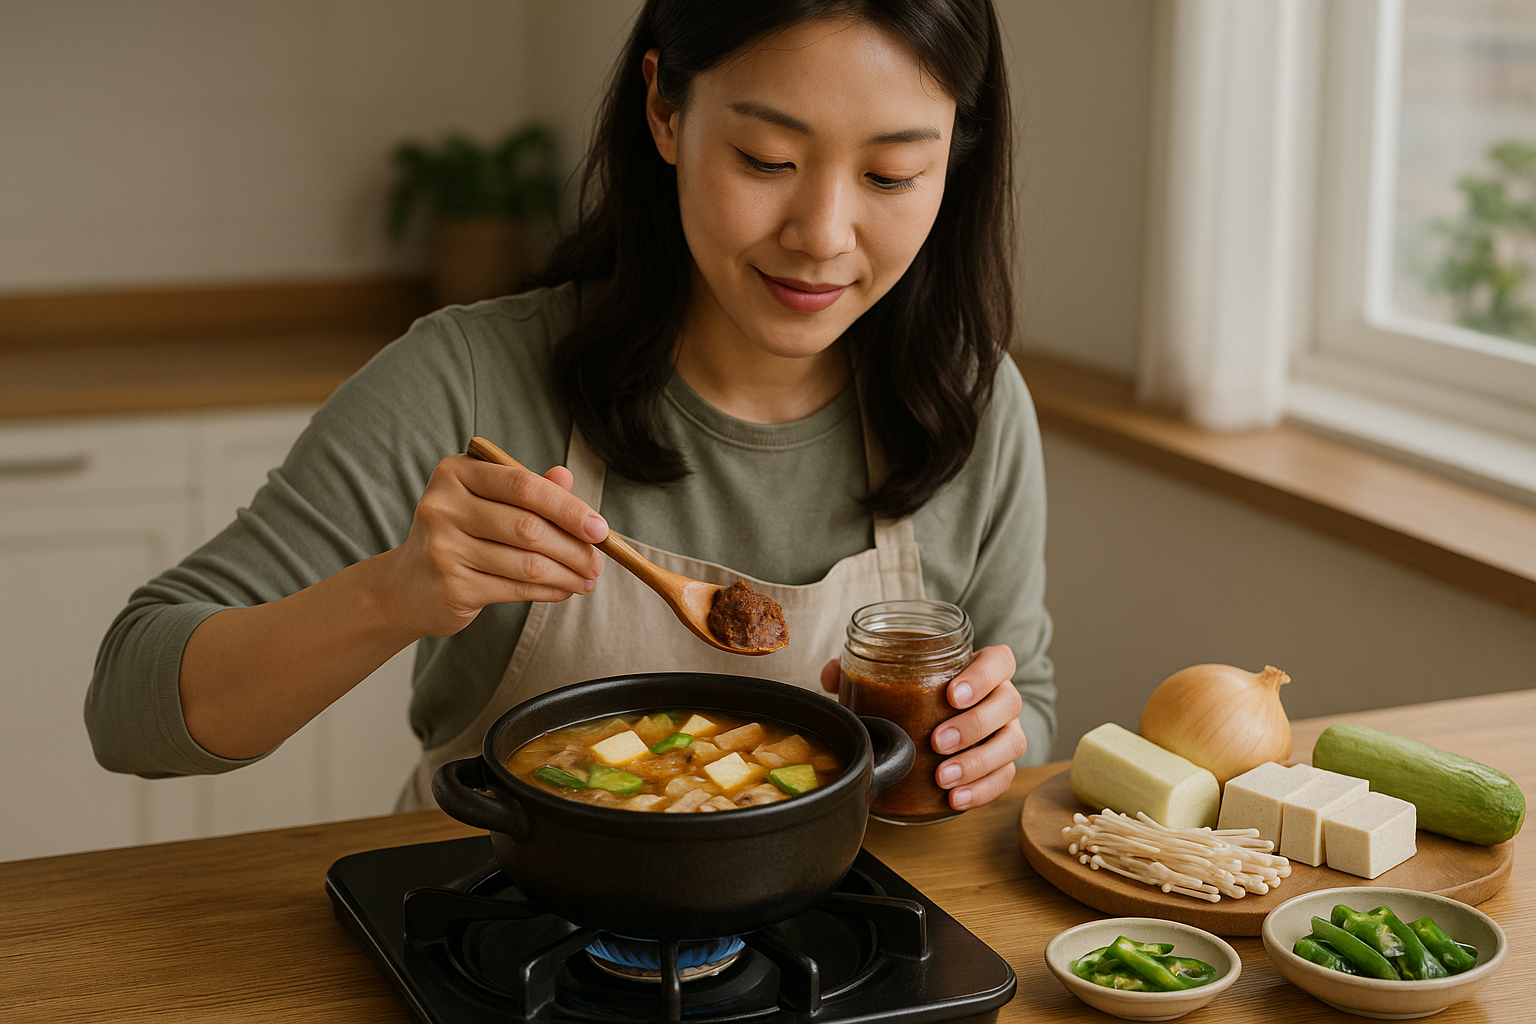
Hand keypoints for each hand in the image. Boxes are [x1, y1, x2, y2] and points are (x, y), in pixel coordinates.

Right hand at [375, 454, 608, 638]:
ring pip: (526, 562)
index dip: (568, 507)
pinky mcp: (451, 585)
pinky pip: (516, 588)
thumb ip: (528, 490)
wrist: (407, 587)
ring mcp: (444, 547)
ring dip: (567, 573)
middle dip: (574, 547)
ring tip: (587, 579)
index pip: (523, 485)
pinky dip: (548, 590)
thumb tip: (567, 476)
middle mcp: (443, 506)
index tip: (600, 528)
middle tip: (598, 561)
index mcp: (456, 473)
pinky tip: (564, 589)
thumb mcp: (489, 503)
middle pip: (528, 526)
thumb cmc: (460, 536)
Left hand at [820, 643, 1026, 810]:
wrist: (940, 722)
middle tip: (938, 741)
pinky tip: (954, 799)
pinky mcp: (1001, 765)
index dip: (983, 675)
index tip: (952, 694)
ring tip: (942, 777)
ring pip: (1011, 744)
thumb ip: (861, 670)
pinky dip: (981, 791)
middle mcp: (999, 698)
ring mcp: (1004, 732)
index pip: (1000, 661)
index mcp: (978, 668)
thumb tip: (831, 674)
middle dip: (974, 725)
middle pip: (1008, 704)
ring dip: (977, 762)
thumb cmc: (920, 695)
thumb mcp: (892, 678)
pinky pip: (1003, 779)